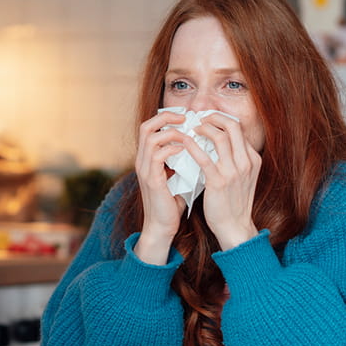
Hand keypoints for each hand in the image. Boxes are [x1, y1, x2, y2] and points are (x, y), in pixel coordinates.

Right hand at [133, 111, 188, 263]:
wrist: (162, 226)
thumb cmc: (172, 203)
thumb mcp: (178, 176)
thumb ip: (183, 161)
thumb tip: (204, 147)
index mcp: (147, 159)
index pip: (149, 128)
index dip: (165, 118)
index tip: (185, 118)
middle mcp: (142, 161)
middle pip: (146, 126)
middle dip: (166, 118)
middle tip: (185, 119)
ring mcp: (145, 170)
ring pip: (151, 137)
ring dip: (172, 132)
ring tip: (188, 135)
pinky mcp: (151, 180)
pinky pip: (158, 155)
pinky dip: (172, 148)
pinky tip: (186, 150)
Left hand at [180, 112, 261, 249]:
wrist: (235, 227)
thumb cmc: (234, 202)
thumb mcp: (243, 177)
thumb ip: (236, 159)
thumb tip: (220, 142)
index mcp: (253, 159)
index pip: (239, 129)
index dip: (222, 119)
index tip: (209, 119)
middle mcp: (246, 162)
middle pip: (232, 126)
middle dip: (214, 117)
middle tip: (200, 118)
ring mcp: (233, 171)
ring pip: (220, 137)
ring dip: (203, 128)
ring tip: (192, 128)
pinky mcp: (218, 181)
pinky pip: (204, 156)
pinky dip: (192, 145)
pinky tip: (185, 142)